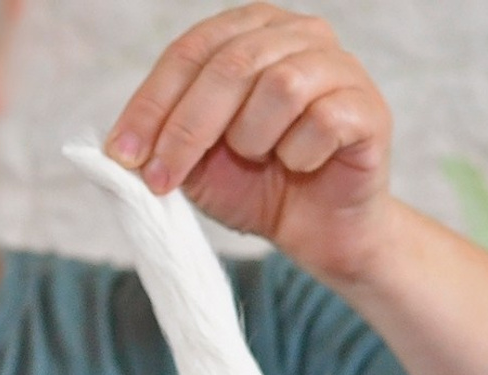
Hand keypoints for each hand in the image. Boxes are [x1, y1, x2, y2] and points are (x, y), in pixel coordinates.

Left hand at [106, 4, 395, 284]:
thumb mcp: (195, 163)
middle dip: (186, 128)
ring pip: (279, 86)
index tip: (124, 154)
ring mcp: (339, 66)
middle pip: (231, 64)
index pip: (190, 51)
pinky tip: (302, 166)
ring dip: (253, 139)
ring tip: (261, 159)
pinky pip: (321, 122)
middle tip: (163, 178)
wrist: (318, 230)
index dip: (151, 103)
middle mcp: (297, 34)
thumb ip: (162, 142)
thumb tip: (119, 148)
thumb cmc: (258, 185)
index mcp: (249, 31)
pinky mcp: (369, 106)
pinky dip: (299, 156)